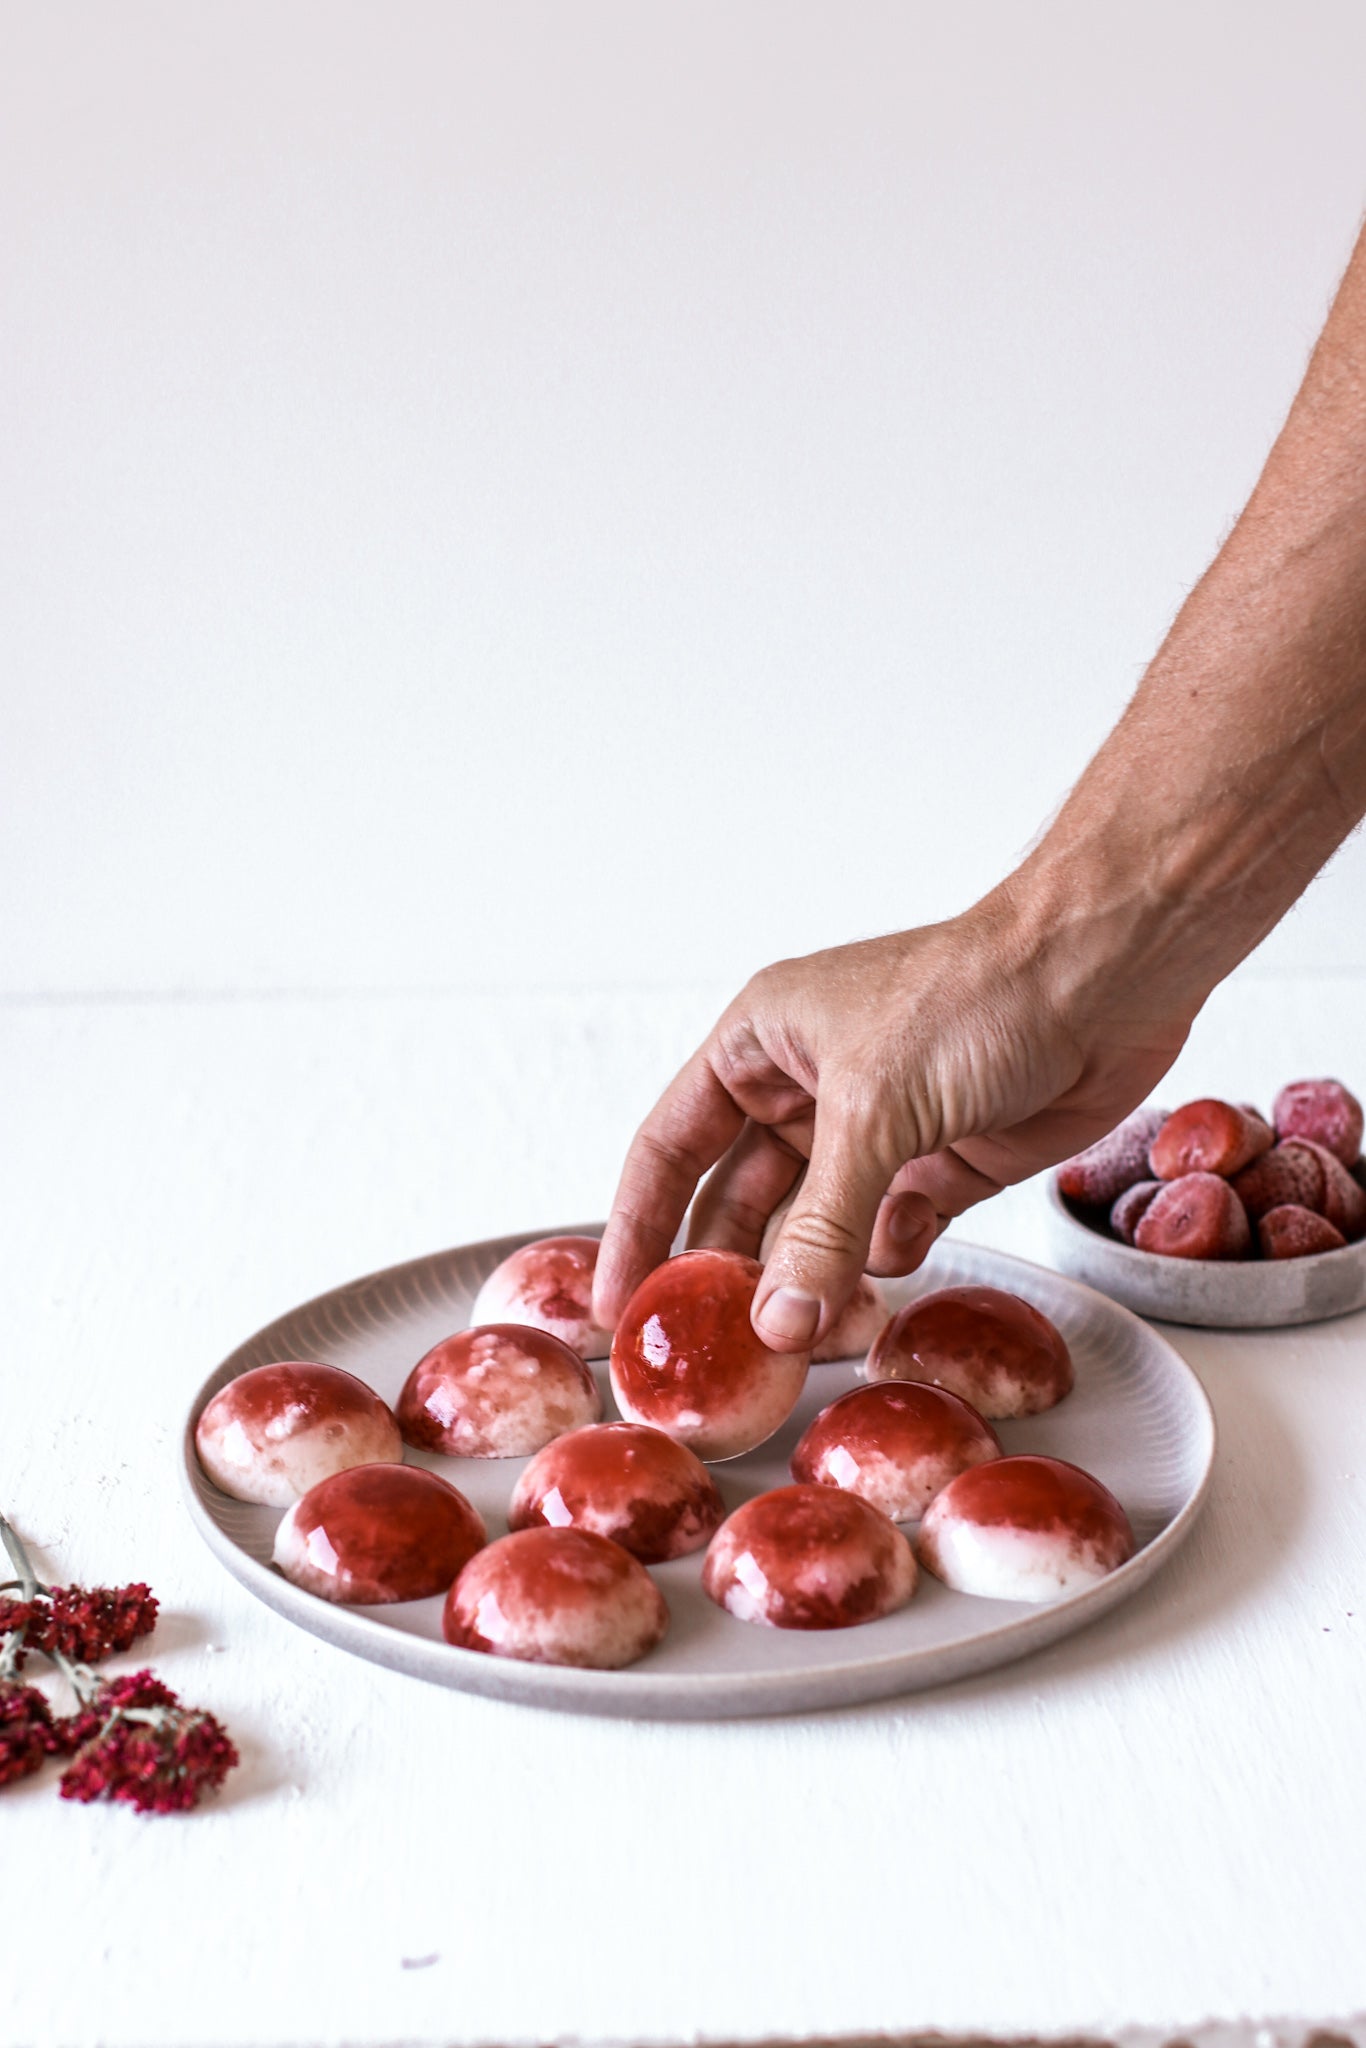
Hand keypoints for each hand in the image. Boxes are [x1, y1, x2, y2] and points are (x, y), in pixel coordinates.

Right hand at [592, 880, 1190, 1350]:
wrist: (1106, 975)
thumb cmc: (975, 995)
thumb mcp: (873, 1111)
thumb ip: (820, 1228)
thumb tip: (775, 1323)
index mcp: (759, 1043)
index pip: (669, 1148)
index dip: (635, 1228)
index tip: (617, 1308)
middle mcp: (806, 1087)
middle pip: (736, 1203)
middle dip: (727, 1274)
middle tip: (706, 1356)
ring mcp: (875, 1131)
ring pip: (814, 1232)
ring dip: (810, 1281)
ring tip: (805, 1334)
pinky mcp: (941, 1165)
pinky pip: (885, 1237)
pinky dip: (880, 1266)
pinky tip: (884, 1278)